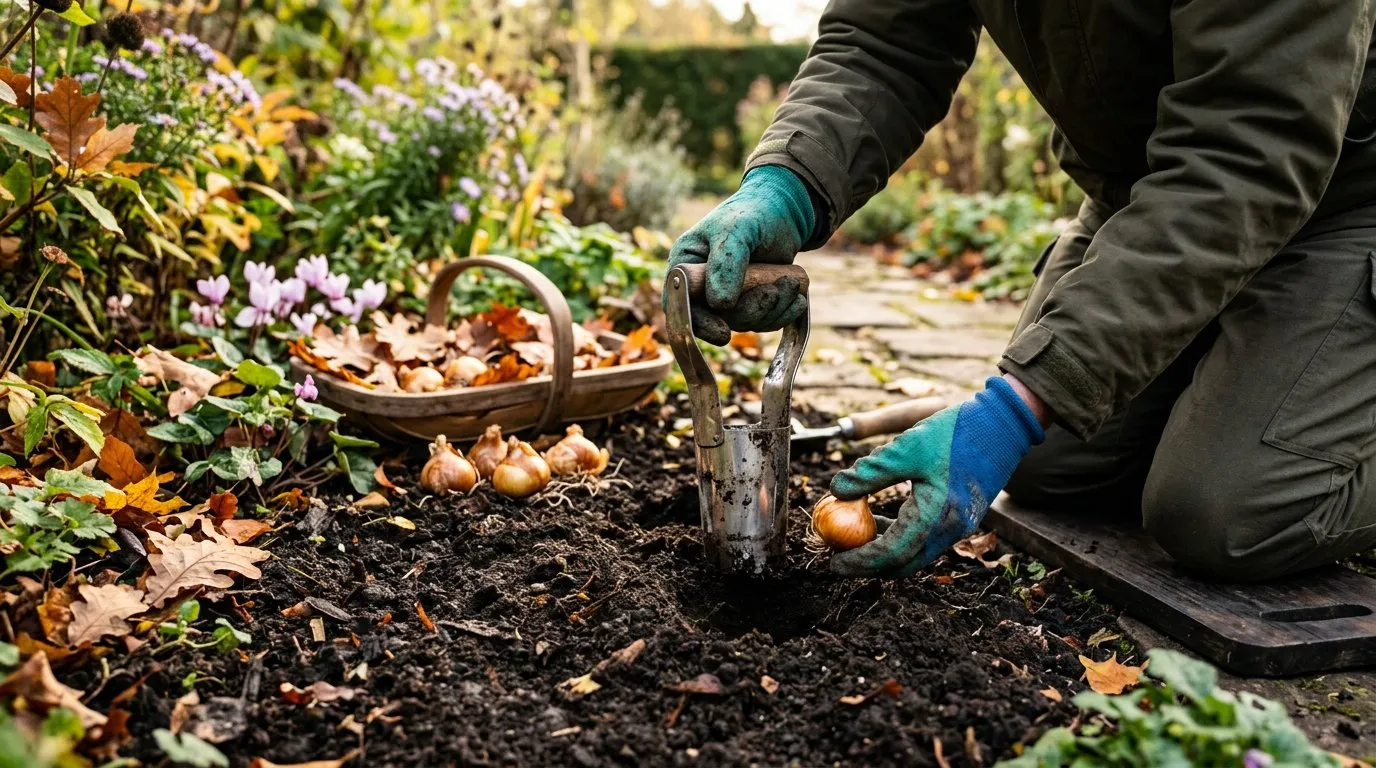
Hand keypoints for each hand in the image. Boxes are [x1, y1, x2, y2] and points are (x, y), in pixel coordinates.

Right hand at [666, 165, 815, 345]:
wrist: (783, 212)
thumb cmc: (752, 214)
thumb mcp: (736, 231)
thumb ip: (726, 264)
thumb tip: (719, 304)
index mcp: (685, 267)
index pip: (679, 305)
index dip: (698, 323)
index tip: (723, 332)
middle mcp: (701, 287)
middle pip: (715, 320)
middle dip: (749, 311)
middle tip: (774, 293)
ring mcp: (727, 297)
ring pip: (743, 322)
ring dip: (770, 310)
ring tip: (790, 283)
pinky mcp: (750, 303)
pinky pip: (761, 322)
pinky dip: (781, 314)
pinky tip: (796, 298)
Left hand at [827, 376, 1048, 576]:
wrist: (1003, 424)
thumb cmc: (955, 432)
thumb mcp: (906, 448)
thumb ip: (870, 472)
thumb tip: (835, 490)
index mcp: (937, 515)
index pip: (891, 552)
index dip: (860, 561)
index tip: (832, 563)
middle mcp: (951, 529)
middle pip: (904, 564)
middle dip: (869, 565)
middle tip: (839, 556)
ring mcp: (959, 527)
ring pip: (915, 555)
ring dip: (884, 551)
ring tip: (854, 535)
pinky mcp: (962, 518)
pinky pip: (924, 540)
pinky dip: (899, 538)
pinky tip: (879, 519)